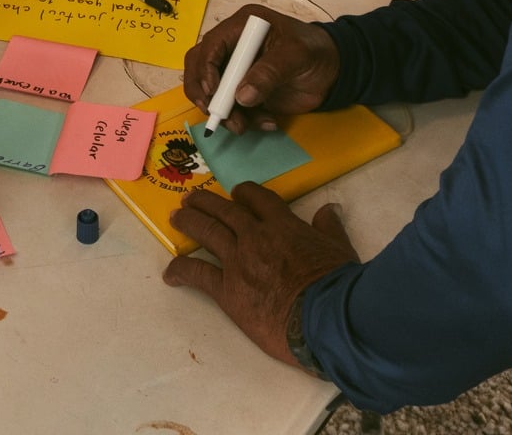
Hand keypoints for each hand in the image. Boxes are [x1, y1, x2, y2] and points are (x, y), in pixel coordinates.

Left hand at [163, 184, 359, 369]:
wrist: (325, 318)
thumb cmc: (338, 285)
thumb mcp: (340, 249)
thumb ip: (330, 228)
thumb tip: (329, 209)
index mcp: (284, 226)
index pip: (259, 199)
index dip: (244, 193)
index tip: (236, 193)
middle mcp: (255, 237)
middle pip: (226, 211)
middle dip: (207, 202)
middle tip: (191, 199)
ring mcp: (238, 261)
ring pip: (207, 232)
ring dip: (190, 222)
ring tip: (177, 217)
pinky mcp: (227, 290)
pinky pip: (197, 274)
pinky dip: (181, 271)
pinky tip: (170, 274)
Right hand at [181, 5, 338, 134]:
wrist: (332, 71)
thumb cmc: (315, 51)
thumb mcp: (296, 55)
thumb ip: (269, 72)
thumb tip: (241, 96)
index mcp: (241, 28)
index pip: (209, 46)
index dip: (205, 69)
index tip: (213, 93)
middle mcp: (232, 48)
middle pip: (199, 69)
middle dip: (206, 95)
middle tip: (218, 116)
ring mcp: (236, 71)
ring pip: (213, 94)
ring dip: (226, 114)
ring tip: (245, 127)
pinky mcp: (244, 92)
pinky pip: (233, 109)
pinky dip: (245, 120)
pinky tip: (268, 122)